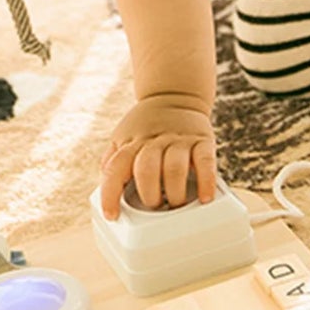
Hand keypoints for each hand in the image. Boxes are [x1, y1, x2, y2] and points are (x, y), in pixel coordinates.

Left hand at [98, 94, 216, 219]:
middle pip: (146, 170)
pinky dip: (206, 182)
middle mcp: (154, 141)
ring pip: (174, 168)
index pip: (115, 168)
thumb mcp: (123, 137)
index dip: (111, 193)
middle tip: (155, 206)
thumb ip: (112, 161)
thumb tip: (102, 189)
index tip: (112, 215)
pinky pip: (205, 162)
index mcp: (131, 143)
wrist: (175, 94)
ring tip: (176, 204)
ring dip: (175, 192)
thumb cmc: (146, 126)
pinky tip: (204, 198)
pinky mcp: (202, 140)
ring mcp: (179, 140)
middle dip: (150, 195)